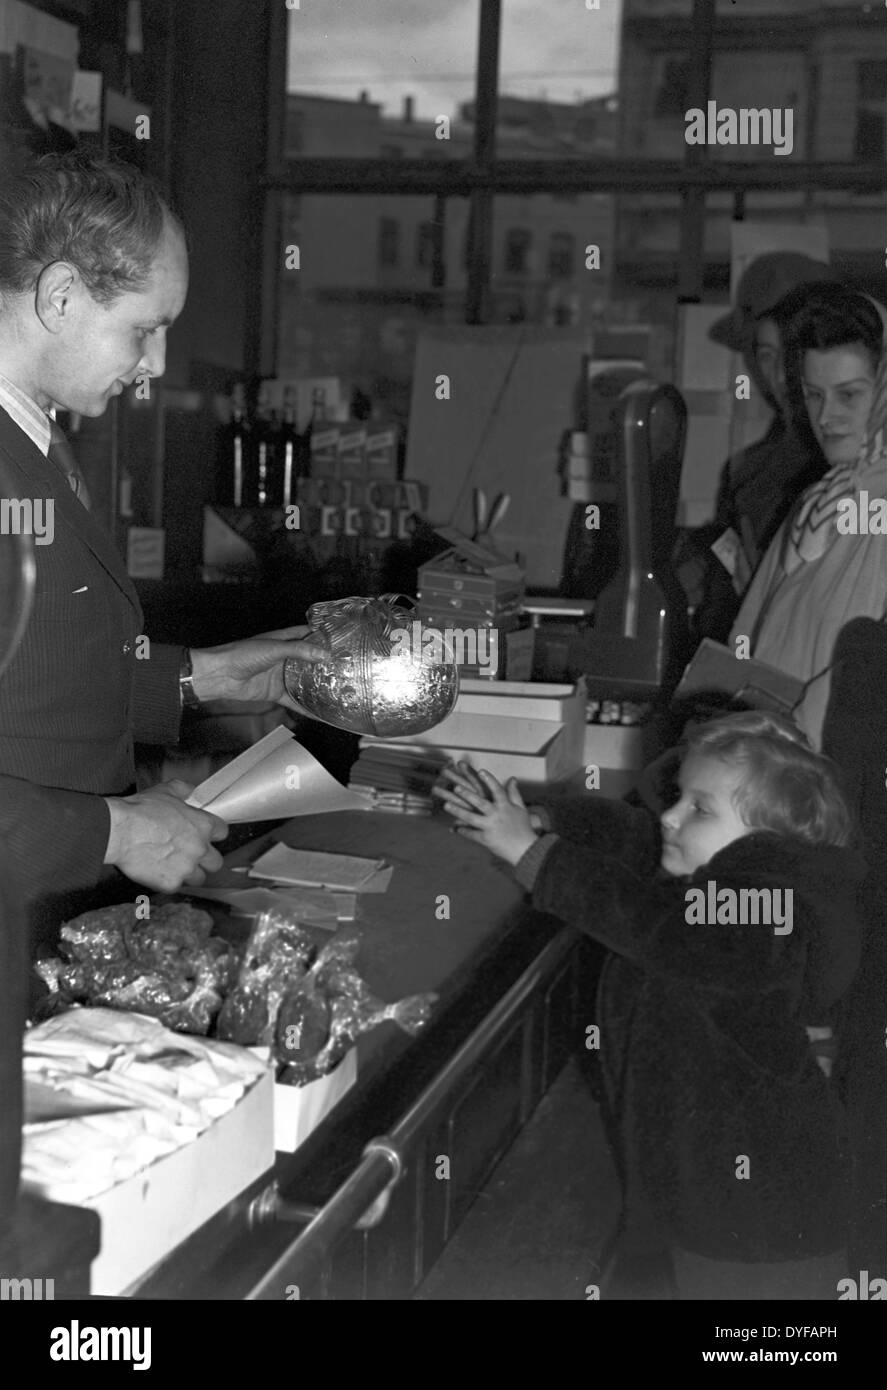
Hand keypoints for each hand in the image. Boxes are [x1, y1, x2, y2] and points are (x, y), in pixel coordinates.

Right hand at [103, 779, 228, 891]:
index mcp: (203, 825)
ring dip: (189, 874)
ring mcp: (186, 868)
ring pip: (199, 878)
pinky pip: (175, 886)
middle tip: (190, 855)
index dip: (212, 834)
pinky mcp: (171, 883)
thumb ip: (182, 789)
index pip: (222, 833)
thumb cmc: (140, 811)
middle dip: (205, 860)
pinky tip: (156, 871)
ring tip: (172, 866)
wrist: (119, 831)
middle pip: (216, 862)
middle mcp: (199, 848)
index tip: (204, 835)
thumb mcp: (164, 791)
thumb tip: (190, 789)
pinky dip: (167, 881)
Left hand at [188, 625, 329, 707]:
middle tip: (348, 670)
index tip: (343, 642)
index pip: (308, 635)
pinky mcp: (275, 692)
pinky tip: (320, 714)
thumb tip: (324, 655)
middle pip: (309, 661)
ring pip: (304, 682)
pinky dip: (306, 707)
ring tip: (340, 691)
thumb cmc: (241, 655)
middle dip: (325, 665)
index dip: (324, 638)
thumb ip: (298, 651)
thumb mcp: (273, 648)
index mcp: (283, 640)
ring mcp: (280, 675)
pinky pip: (294, 701)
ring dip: (318, 686)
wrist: (220, 675)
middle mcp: (284, 657)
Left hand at [433, 768, 536, 864]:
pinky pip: (472, 834)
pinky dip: (462, 831)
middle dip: (467, 795)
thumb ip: (514, 793)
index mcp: (506, 806)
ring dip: (457, 811)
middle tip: (456, 787)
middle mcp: (497, 815)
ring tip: (446, 805)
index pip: (497, 790)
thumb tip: (512, 778)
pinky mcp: (486, 839)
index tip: (481, 771)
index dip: (489, 780)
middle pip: (480, 803)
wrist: (525, 849)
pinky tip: (453, 827)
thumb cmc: (523, 828)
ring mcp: (490, 827)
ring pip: (471, 818)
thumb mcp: (520, 808)